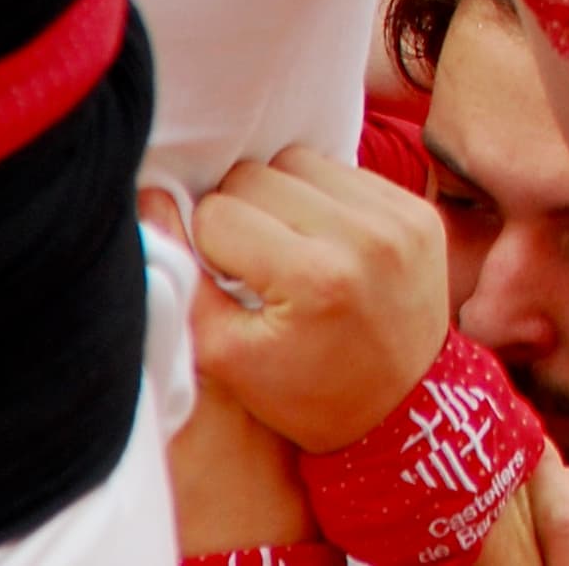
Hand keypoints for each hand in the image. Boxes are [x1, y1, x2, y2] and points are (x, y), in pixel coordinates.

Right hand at [152, 150, 447, 452]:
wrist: (403, 407)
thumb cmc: (306, 392)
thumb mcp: (225, 356)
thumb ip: (180, 281)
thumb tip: (150, 198)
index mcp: (312, 275)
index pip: (217, 214)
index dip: (207, 246)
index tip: (225, 280)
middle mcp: (363, 234)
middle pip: (255, 176)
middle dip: (239, 215)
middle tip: (252, 263)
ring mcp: (398, 216)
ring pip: (298, 162)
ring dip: (279, 197)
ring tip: (285, 247)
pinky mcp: (418, 208)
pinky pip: (345, 170)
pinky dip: (322, 198)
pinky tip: (323, 240)